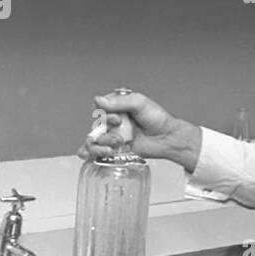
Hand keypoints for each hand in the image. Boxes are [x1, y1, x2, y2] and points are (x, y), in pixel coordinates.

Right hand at [76, 90, 200, 169]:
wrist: (167, 138)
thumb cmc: (157, 119)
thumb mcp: (140, 103)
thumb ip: (119, 102)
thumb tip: (98, 100)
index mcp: (117, 106)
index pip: (100, 109)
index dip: (105, 116)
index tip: (117, 119)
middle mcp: (113, 120)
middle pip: (96, 126)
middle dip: (105, 134)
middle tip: (119, 137)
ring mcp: (113, 135)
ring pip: (94, 140)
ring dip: (99, 145)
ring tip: (112, 148)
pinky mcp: (115, 148)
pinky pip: (96, 150)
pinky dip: (89, 153)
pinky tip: (87, 155)